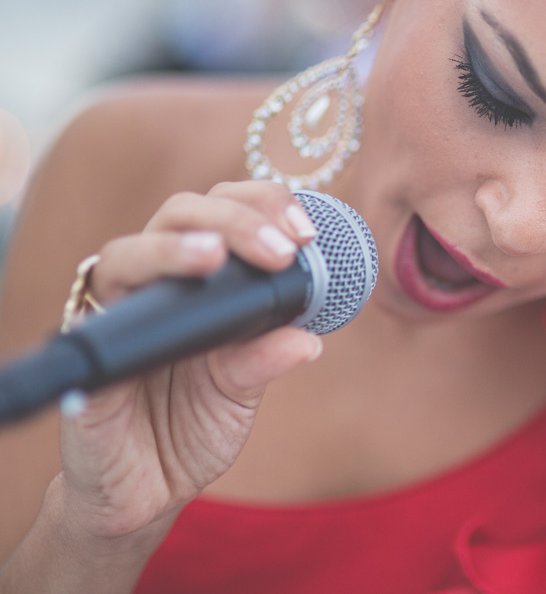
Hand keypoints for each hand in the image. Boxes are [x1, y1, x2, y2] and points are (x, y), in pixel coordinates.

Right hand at [55, 181, 322, 544]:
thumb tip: (307, 339)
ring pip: (125, 252)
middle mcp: (153, 285)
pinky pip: (89, 327)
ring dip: (175, 247)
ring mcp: (114, 317)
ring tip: (216, 257)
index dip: (263, 205)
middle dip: (234, 219)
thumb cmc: (193, 426)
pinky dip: (116, 317)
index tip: (306, 233)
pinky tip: (147, 318)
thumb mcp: (241, 392)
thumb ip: (264, 360)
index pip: (224, 212)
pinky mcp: (85, 358)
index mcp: (198, 280)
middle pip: (179, 214)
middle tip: (280, 251)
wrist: (148, 492)